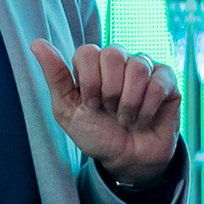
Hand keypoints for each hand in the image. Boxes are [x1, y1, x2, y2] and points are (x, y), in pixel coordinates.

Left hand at [29, 40, 180, 189]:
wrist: (125, 160)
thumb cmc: (96, 134)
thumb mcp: (68, 110)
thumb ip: (55, 76)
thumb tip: (36, 43)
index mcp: (93, 64)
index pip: (87, 52)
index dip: (88, 82)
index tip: (91, 104)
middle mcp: (119, 60)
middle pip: (113, 53)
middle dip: (109, 91)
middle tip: (109, 110)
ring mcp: (144, 68)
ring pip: (138, 66)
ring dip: (129, 103)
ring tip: (126, 118)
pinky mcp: (166, 80)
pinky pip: (159, 82)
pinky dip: (148, 108)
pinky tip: (143, 119)